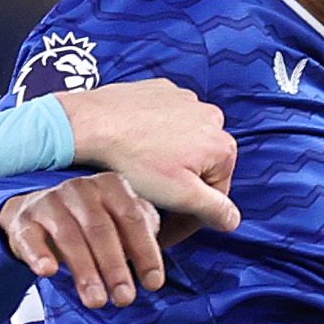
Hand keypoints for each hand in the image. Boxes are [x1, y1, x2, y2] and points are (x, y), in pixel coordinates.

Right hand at [0, 173, 195, 310]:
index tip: (153, 284)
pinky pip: (30, 238)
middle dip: (115, 267)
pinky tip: (49, 272)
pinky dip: (39, 254)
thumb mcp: (119, 220)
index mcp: (111, 186)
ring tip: (97, 301)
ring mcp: (50, 202)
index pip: (132, 219)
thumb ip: (142, 231)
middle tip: (125, 299)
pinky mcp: (24, 220)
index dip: (145, 252)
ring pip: (69, 236)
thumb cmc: (88, 222)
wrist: (36, 213)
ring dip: (85, 271)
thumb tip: (154, 259)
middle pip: (101, 229)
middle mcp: (80, 188)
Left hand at [53, 77, 240, 232]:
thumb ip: (215, 209)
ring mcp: (184, 99)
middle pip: (200, 168)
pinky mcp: (159, 90)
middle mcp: (211, 117)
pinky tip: (133, 150)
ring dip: (167, 163)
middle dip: (179, 190)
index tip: (166, 233)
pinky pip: (164, 121)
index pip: (216, 195)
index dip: (190, 221)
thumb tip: (233, 218)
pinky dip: (153, 138)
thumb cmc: (135, 160)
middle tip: (151, 208)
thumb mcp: (182, 196)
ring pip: (183, 144)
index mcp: (223, 145)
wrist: (90, 123)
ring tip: (139, 178)